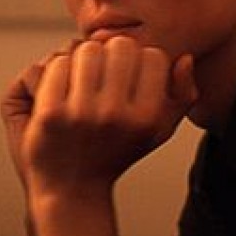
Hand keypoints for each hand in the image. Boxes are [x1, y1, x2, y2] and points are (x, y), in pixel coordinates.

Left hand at [1, 36, 196, 197]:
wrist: (71, 189)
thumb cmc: (115, 154)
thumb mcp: (157, 132)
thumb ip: (181, 96)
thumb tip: (184, 58)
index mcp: (146, 119)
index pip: (154, 56)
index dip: (141, 60)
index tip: (128, 74)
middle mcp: (116, 116)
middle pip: (120, 46)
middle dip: (111, 53)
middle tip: (102, 72)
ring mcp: (81, 114)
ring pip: (87, 49)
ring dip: (83, 58)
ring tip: (82, 77)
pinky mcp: (50, 114)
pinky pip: (58, 65)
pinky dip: (58, 70)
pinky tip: (60, 86)